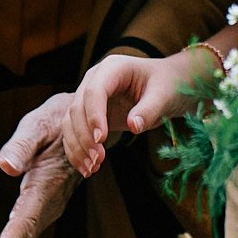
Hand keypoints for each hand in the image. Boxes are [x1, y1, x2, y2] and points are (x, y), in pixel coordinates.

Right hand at [62, 49, 213, 178]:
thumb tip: (134, 126)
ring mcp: (89, 98)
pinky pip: (75, 133)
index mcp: (113, 68)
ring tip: (92, 169)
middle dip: (85, 136)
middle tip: (98, 160)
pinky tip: (87, 169)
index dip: (94, 115)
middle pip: (77, 108)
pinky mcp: (89, 115)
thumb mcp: (164, 95)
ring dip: (78, 148)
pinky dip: (77, 152)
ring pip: (70, 123)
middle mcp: (95, 80)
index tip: (102, 139)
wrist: (167, 86)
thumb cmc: (167, 85)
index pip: (94, 91)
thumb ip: (149, 109)